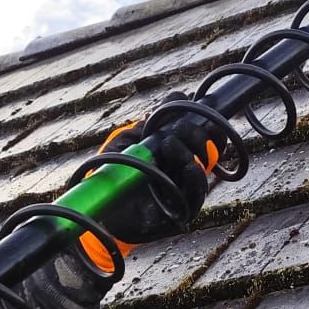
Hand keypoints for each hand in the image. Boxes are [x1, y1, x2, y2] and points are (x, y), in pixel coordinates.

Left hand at [76, 115, 219, 273]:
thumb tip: (176, 97)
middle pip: (208, 150)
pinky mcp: (181, 211)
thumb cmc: (112, 176)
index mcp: (173, 153)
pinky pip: (197, 194)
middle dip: (199, 134)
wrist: (100, 211)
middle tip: (180, 127)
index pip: (201, 136)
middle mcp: (182, 170)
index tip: (198, 110)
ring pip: (202, 168)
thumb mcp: (126, 142)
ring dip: (192, 151)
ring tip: (169, 144)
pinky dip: (196, 177)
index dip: (205, 123)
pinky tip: (189, 166)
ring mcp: (182, 190)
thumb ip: (148, 124)